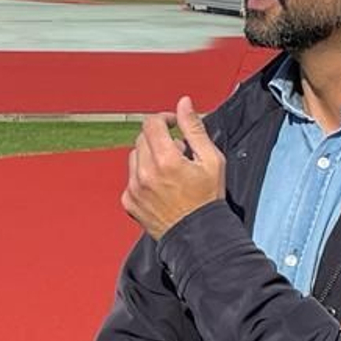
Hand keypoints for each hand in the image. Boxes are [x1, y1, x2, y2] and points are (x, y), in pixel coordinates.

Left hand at [122, 96, 226, 240]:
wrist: (199, 237)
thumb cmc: (208, 199)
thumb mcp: (211, 160)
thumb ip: (194, 128)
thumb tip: (183, 103)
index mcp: (166, 160)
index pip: (152, 123)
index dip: (164, 118)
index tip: (174, 124)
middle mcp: (145, 174)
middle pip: (142, 138)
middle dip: (159, 138)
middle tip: (178, 152)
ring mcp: (134, 189)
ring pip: (135, 156)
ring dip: (150, 156)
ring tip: (170, 171)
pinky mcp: (129, 202)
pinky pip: (131, 178)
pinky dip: (143, 176)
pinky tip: (161, 187)